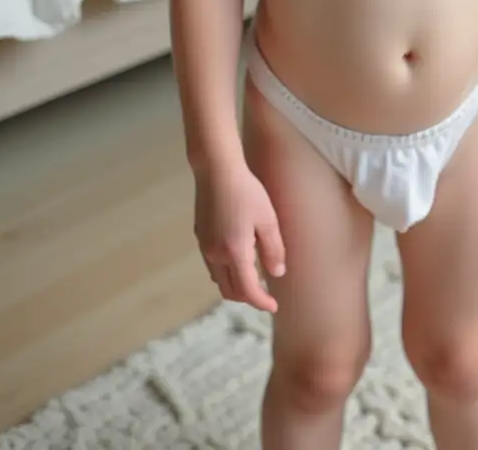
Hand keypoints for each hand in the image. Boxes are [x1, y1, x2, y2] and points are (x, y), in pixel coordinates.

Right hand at [194, 160, 285, 313]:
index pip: (248, 290)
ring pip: (219, 279)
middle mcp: (215, 255)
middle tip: (265, 293)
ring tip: (253, 275)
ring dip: (235, 284)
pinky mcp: (200, 236)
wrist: (216, 170)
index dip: (261, 302)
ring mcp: (204, 246)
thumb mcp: (268, 219)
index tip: (273, 306)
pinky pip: (212, 264)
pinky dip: (225, 271)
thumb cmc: (247, 191)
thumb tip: (277, 274)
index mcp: (234, 253)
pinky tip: (237, 257)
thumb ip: (273, 249)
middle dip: (248, 296)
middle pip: (230, 290)